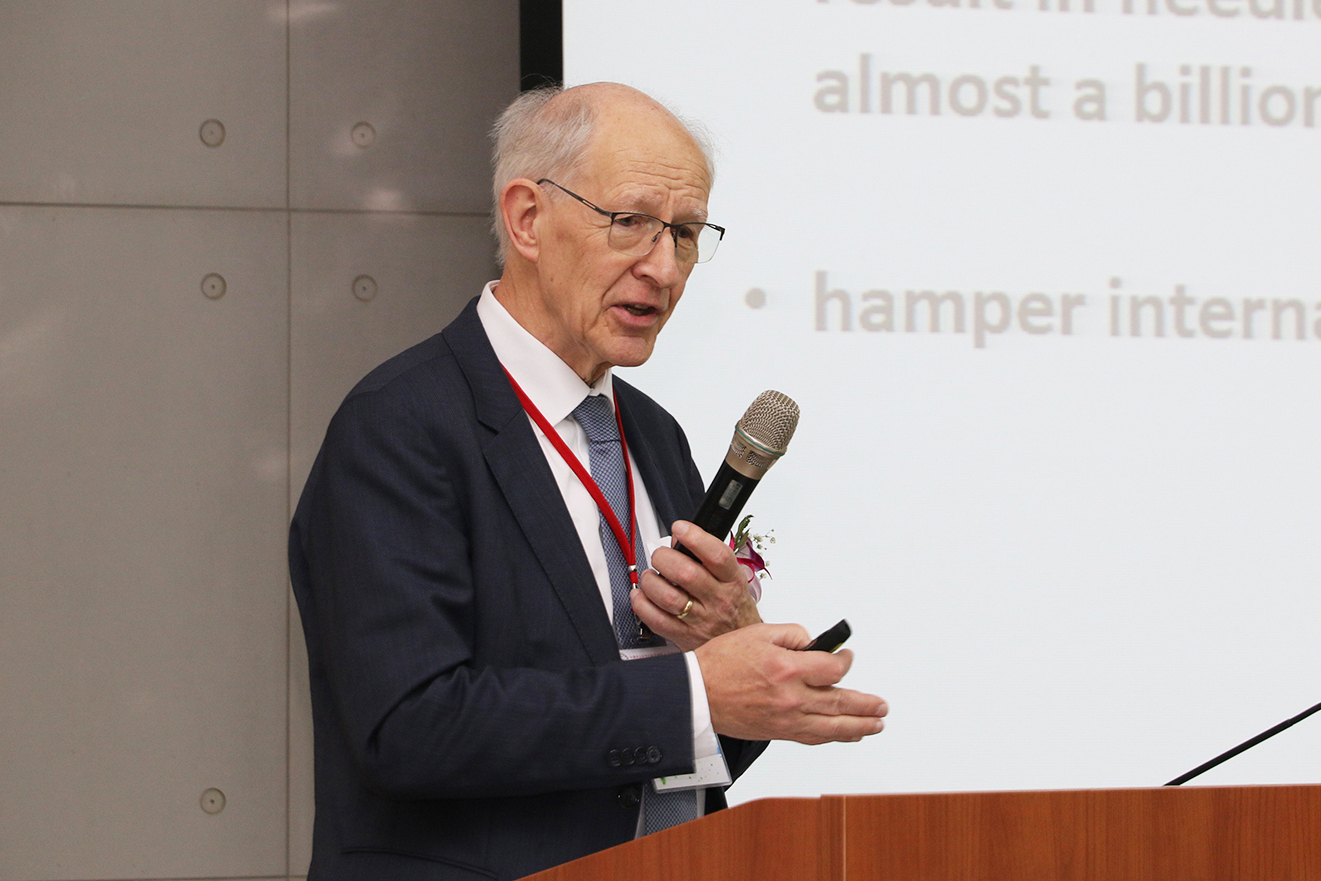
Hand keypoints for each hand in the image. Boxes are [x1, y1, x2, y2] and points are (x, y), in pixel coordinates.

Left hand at [631, 520, 761, 650]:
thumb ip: (707, 557)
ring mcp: (701, 621)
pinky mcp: (684, 637)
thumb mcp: (732, 578)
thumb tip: (679, 539)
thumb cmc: (734, 607)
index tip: (680, 528)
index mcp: (732, 581)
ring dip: (651, 581)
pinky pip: (656, 620)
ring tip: (650, 576)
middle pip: (686, 574)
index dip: (695, 537)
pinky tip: (642, 596)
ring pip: (667, 597)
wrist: (742, 644)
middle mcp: (718, 601)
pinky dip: (642, 604)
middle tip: (660, 556)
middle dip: (665, 558)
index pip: (717, 555)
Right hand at [694, 623, 888, 744]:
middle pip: (840, 702)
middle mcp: (791, 697)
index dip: (845, 662)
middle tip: (881, 705)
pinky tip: (846, 735)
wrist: (696, 693)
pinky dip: (833, 737)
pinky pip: (813, 738)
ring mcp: (786, 719)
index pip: (833, 668)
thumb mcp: (758, 633)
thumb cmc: (720, 664)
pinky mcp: (778, 732)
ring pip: (832, 726)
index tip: (847, 657)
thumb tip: (814, 643)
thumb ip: (792, 635)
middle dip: (866, 704)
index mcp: (787, 668)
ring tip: (876, 724)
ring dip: (859, 726)